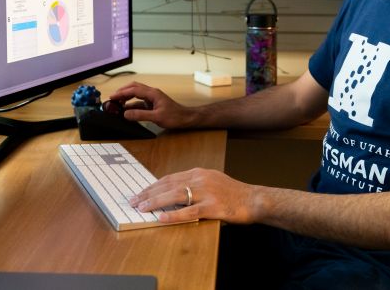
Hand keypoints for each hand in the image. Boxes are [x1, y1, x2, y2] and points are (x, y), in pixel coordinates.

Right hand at [108, 82, 196, 128]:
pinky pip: (139, 102)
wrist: (185, 118)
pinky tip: (126, 110)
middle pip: (134, 88)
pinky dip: (131, 104)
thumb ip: (140, 115)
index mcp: (152, 93)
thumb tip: (126, 113)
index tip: (113, 97)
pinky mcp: (152, 104)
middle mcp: (152, 93)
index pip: (133, 90)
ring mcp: (152, 98)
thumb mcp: (156, 117)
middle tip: (113, 98)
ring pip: (136, 94)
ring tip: (117, 103)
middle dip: (122, 91)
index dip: (122, 93)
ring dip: (126, 97)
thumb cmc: (175, 116)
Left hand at [128, 168, 258, 224]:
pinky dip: (174, 214)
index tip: (141, 192)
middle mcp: (200, 179)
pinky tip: (162, 218)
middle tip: (134, 200)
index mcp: (199, 172)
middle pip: (168, 184)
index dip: (153, 185)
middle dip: (149, 193)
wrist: (254, 199)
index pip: (170, 178)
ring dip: (156, 201)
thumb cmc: (234, 193)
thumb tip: (174, 193)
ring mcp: (206, 192)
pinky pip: (189, 211)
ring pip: (175, 195)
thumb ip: (194, 185)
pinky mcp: (213, 207)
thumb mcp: (212, 182)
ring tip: (142, 207)